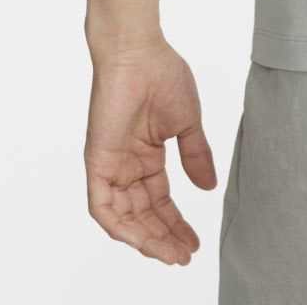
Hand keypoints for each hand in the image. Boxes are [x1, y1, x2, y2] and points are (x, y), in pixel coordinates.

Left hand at [84, 36, 217, 265]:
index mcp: (146, 156)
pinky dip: (119, 226)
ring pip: (124, 217)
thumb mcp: (187, 122)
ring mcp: (111, 165)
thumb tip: (209, 187)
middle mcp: (127, 166)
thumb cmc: (162, 75)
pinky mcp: (97, 161)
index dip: (177, 223)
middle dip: (164, 237)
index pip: (160, 201)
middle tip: (184, 255)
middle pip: (143, 214)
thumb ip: (195, 155)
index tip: (195, 242)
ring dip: (145, 238)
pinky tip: (140, 239)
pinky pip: (102, 206)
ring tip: (170, 253)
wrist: (138, 52)